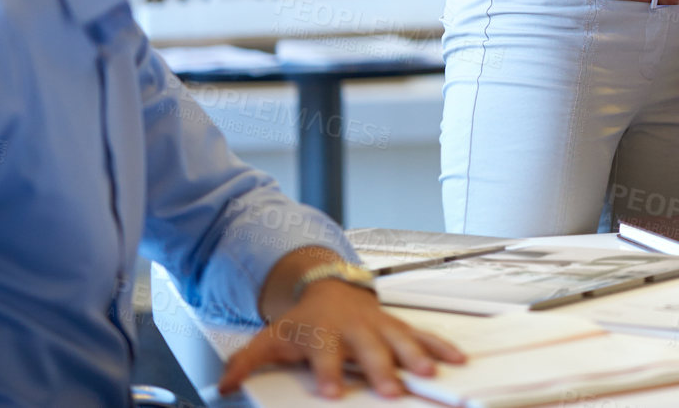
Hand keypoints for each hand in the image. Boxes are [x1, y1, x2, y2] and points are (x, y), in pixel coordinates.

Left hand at [218, 279, 463, 398]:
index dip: (328, 373)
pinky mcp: (397, 326)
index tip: (331, 392)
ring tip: (430, 373)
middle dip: (381, 368)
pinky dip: (440, 346)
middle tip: (391, 389)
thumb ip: (246, 363)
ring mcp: (379, 326)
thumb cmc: (303, 320)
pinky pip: (422, 335)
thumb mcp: (271, 338)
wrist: (327, 287)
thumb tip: (223, 386)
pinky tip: (455, 359)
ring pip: (401, 340)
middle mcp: (354, 329)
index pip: (324, 355)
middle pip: (369, 349)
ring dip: (417, 356)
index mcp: (322, 333)